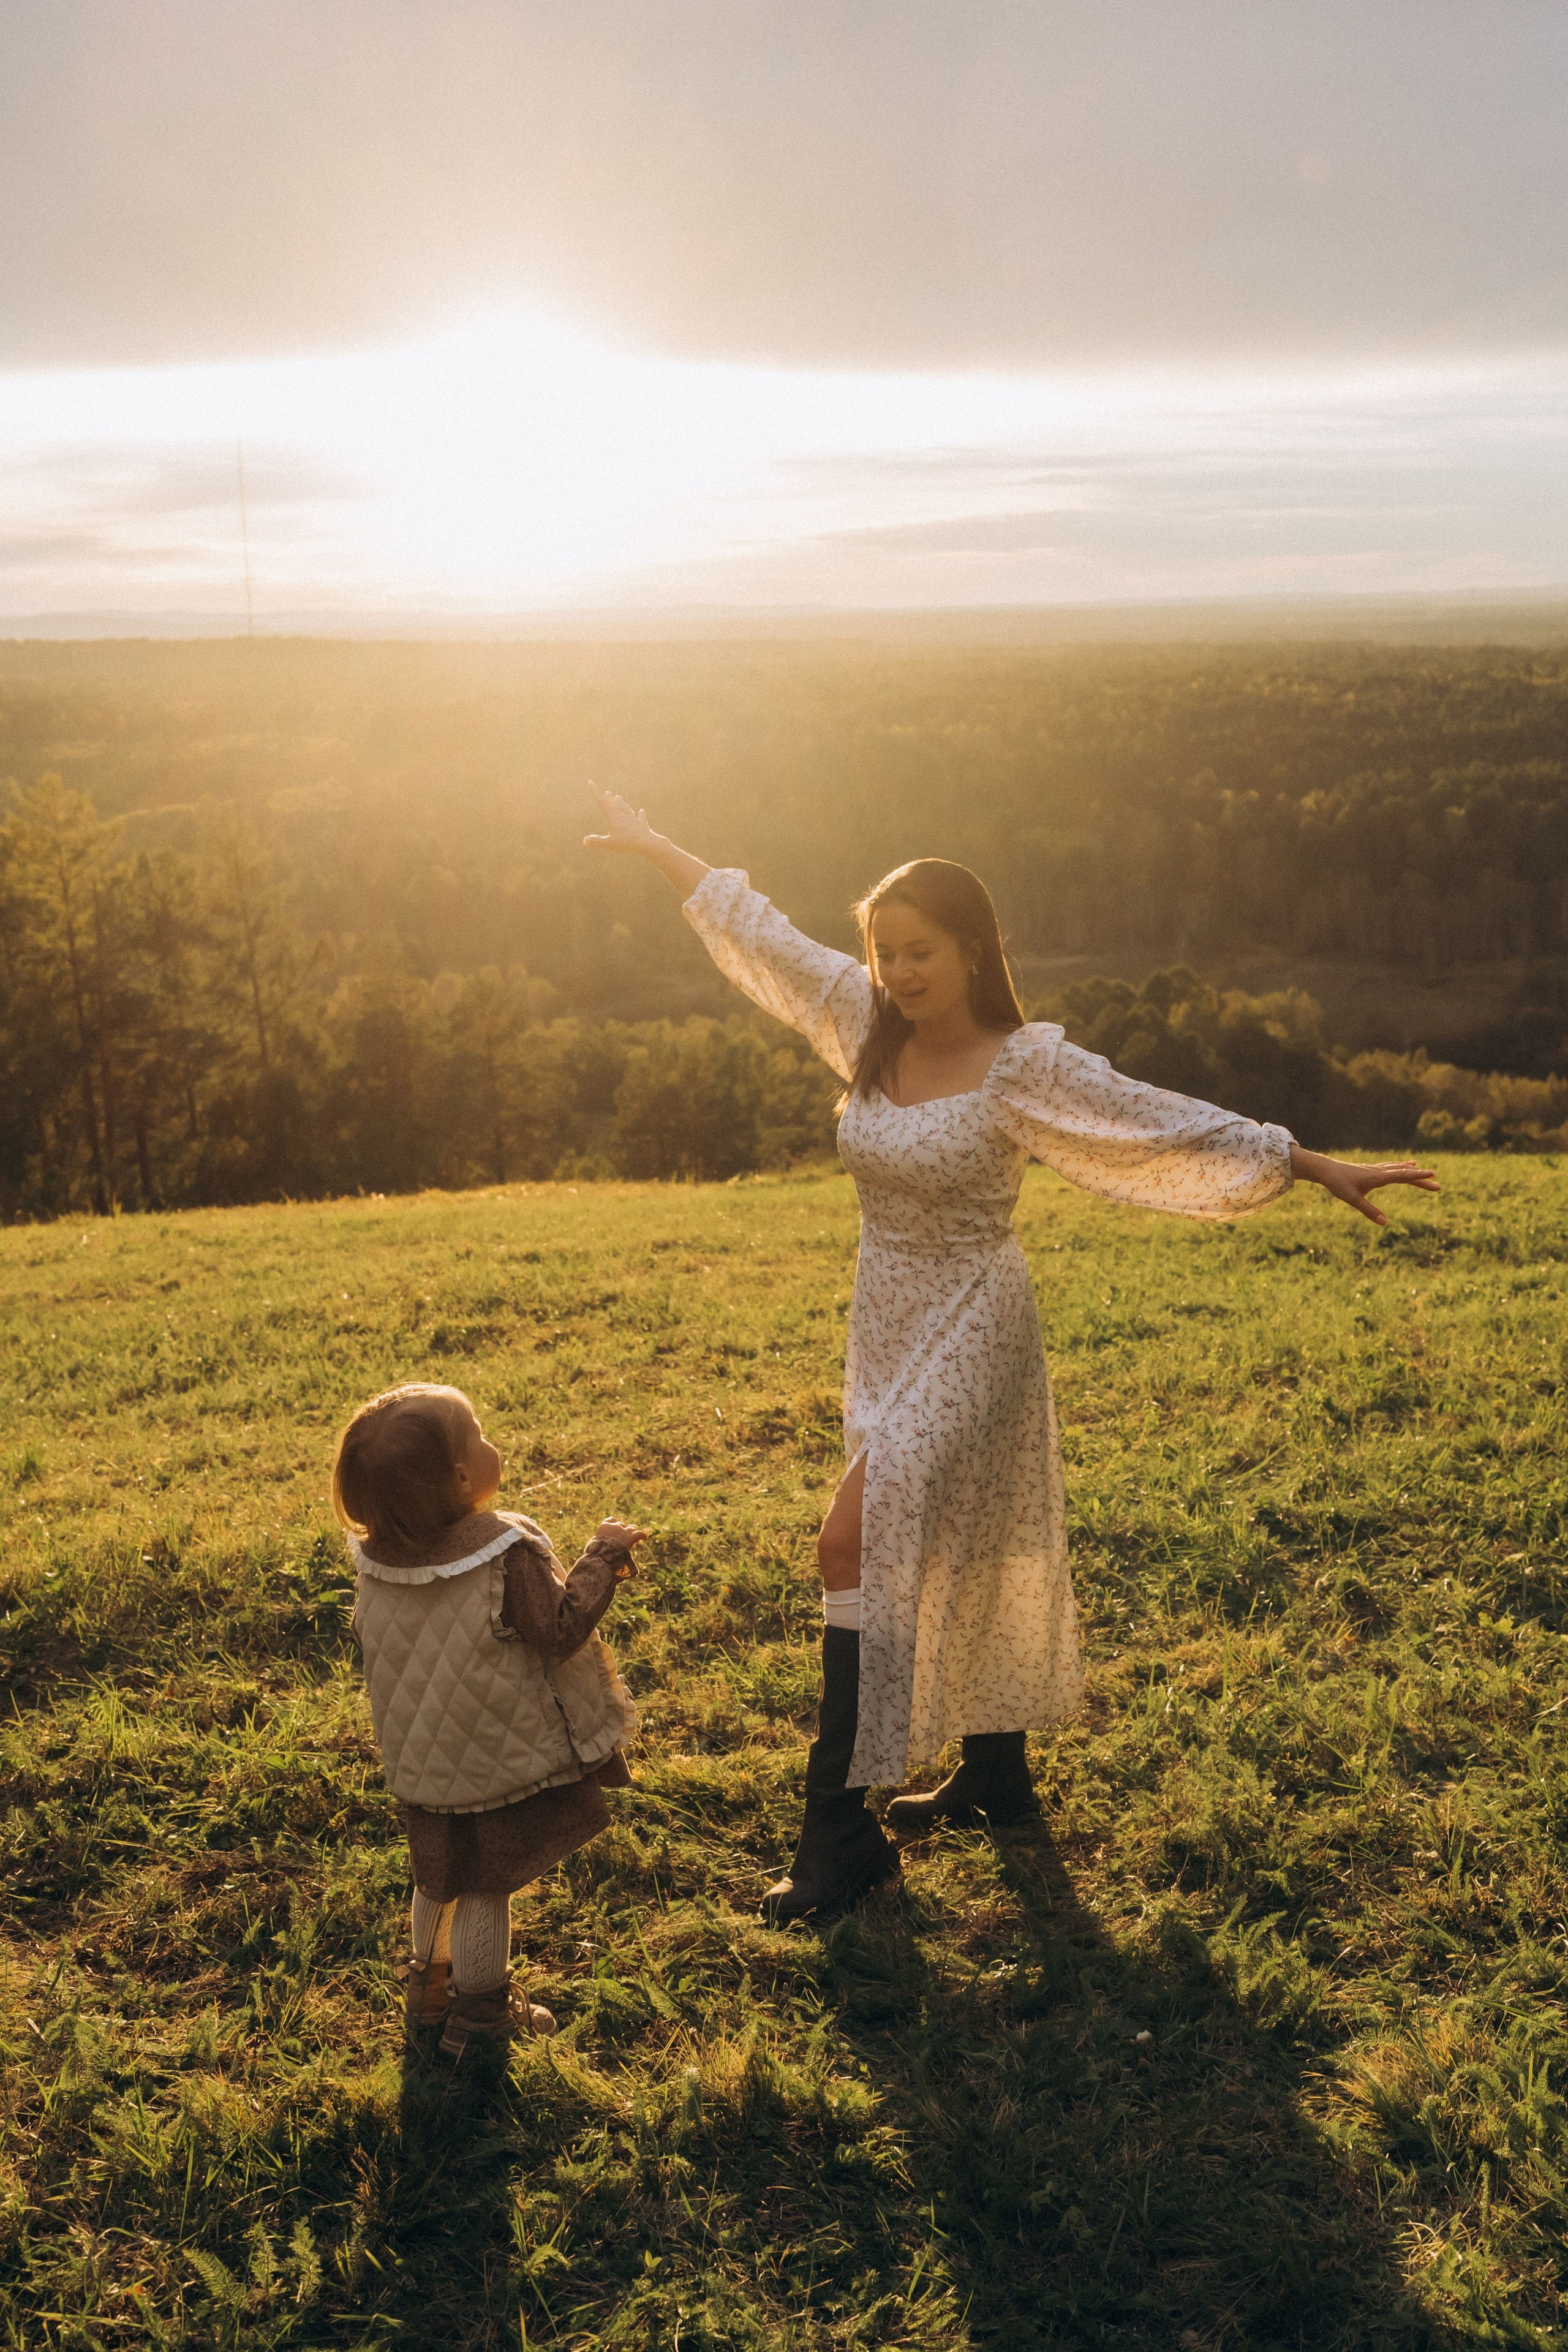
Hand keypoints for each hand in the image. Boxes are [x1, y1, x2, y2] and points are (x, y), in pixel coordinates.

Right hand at [583, 785, 659, 856]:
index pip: (602, 802)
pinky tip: (642, 811)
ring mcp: (632, 819)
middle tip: (607, 793)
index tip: (590, 781)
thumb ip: (597, 841)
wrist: (646, 843)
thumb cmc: (626, 843)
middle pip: (614, 804)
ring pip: (625, 808)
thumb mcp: (609, 844)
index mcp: (612, 817)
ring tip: (618, 798)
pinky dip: (640, 815)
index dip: (595, 792)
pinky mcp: (642, 825)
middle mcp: (622, 815)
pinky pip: (640, 818)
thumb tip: (584, 840)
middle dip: (609, 799)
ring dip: (621, 803)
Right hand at [593, 1517, 647, 1577]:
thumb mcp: (592, 1544)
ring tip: (634, 1541)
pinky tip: (645, 1538)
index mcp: (604, 1526)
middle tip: (625, 1539)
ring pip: (631, 1530)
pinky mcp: (631, 1537)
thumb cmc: (595, 1553)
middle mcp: (615, 1526)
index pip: (611, 1520)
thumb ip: (597, 1541)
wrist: (602, 1555)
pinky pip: (639, 1534)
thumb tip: (595, 1546)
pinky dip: (643, 1535)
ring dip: (632, 1534)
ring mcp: (623, 1531)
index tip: (617, 1529)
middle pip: (622, 1525)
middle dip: (624, 1531)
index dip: (615, 1524)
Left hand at [1290, 1146, 1439, 1227]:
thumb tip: (1384, 1223)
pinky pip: (1392, 1167)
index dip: (1419, 1177)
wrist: (1325, 1170)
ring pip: (1399, 1168)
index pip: (1403, 1176)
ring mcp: (1376, 1169)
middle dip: (1422, 1178)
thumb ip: (1369, 1211)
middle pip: (1405, 1173)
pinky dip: (1402, 1166)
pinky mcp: (1371, 1170)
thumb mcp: (1352, 1200)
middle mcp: (1379, 1171)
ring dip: (1413, 1171)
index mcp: (1378, 1177)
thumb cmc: (1338, 1184)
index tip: (1434, 1176)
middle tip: (1438, 1183)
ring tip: (1426, 1172)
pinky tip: (1405, 1164)